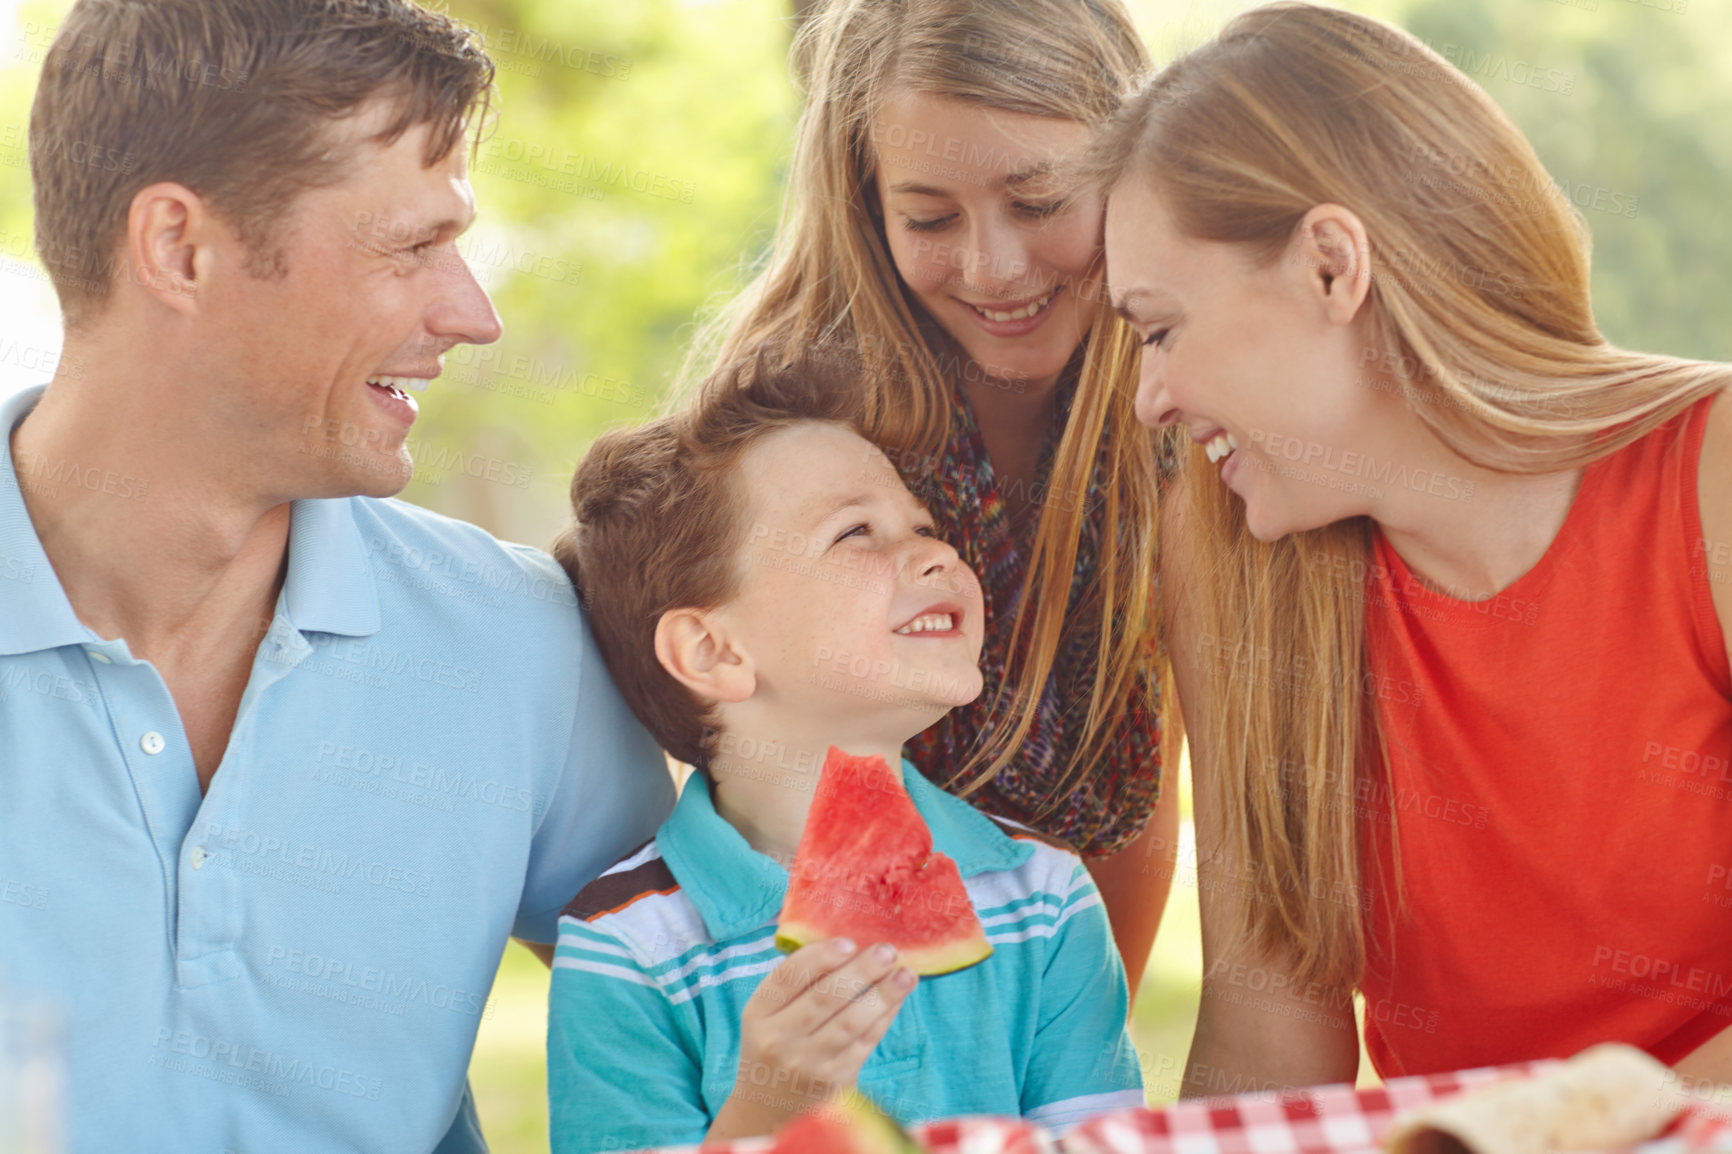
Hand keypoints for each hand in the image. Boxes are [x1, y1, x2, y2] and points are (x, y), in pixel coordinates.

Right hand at [705, 938, 916, 1140]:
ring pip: (851, 1021)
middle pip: (825, 997)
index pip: (789, 977)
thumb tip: (850, 945)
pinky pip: (866, 1042)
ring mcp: (807, 1063)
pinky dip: (884, 1017)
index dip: (821, 957)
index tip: (849, 943)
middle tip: (887, 951)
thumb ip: (798, 983)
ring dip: (883, 994)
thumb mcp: (769, 1015)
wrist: (768, 1109)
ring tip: (906, 974)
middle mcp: (779, 1039)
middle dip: (861, 970)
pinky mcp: (834, 1081)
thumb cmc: (775, 1045)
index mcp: (758, 1013)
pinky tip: (897, 999)